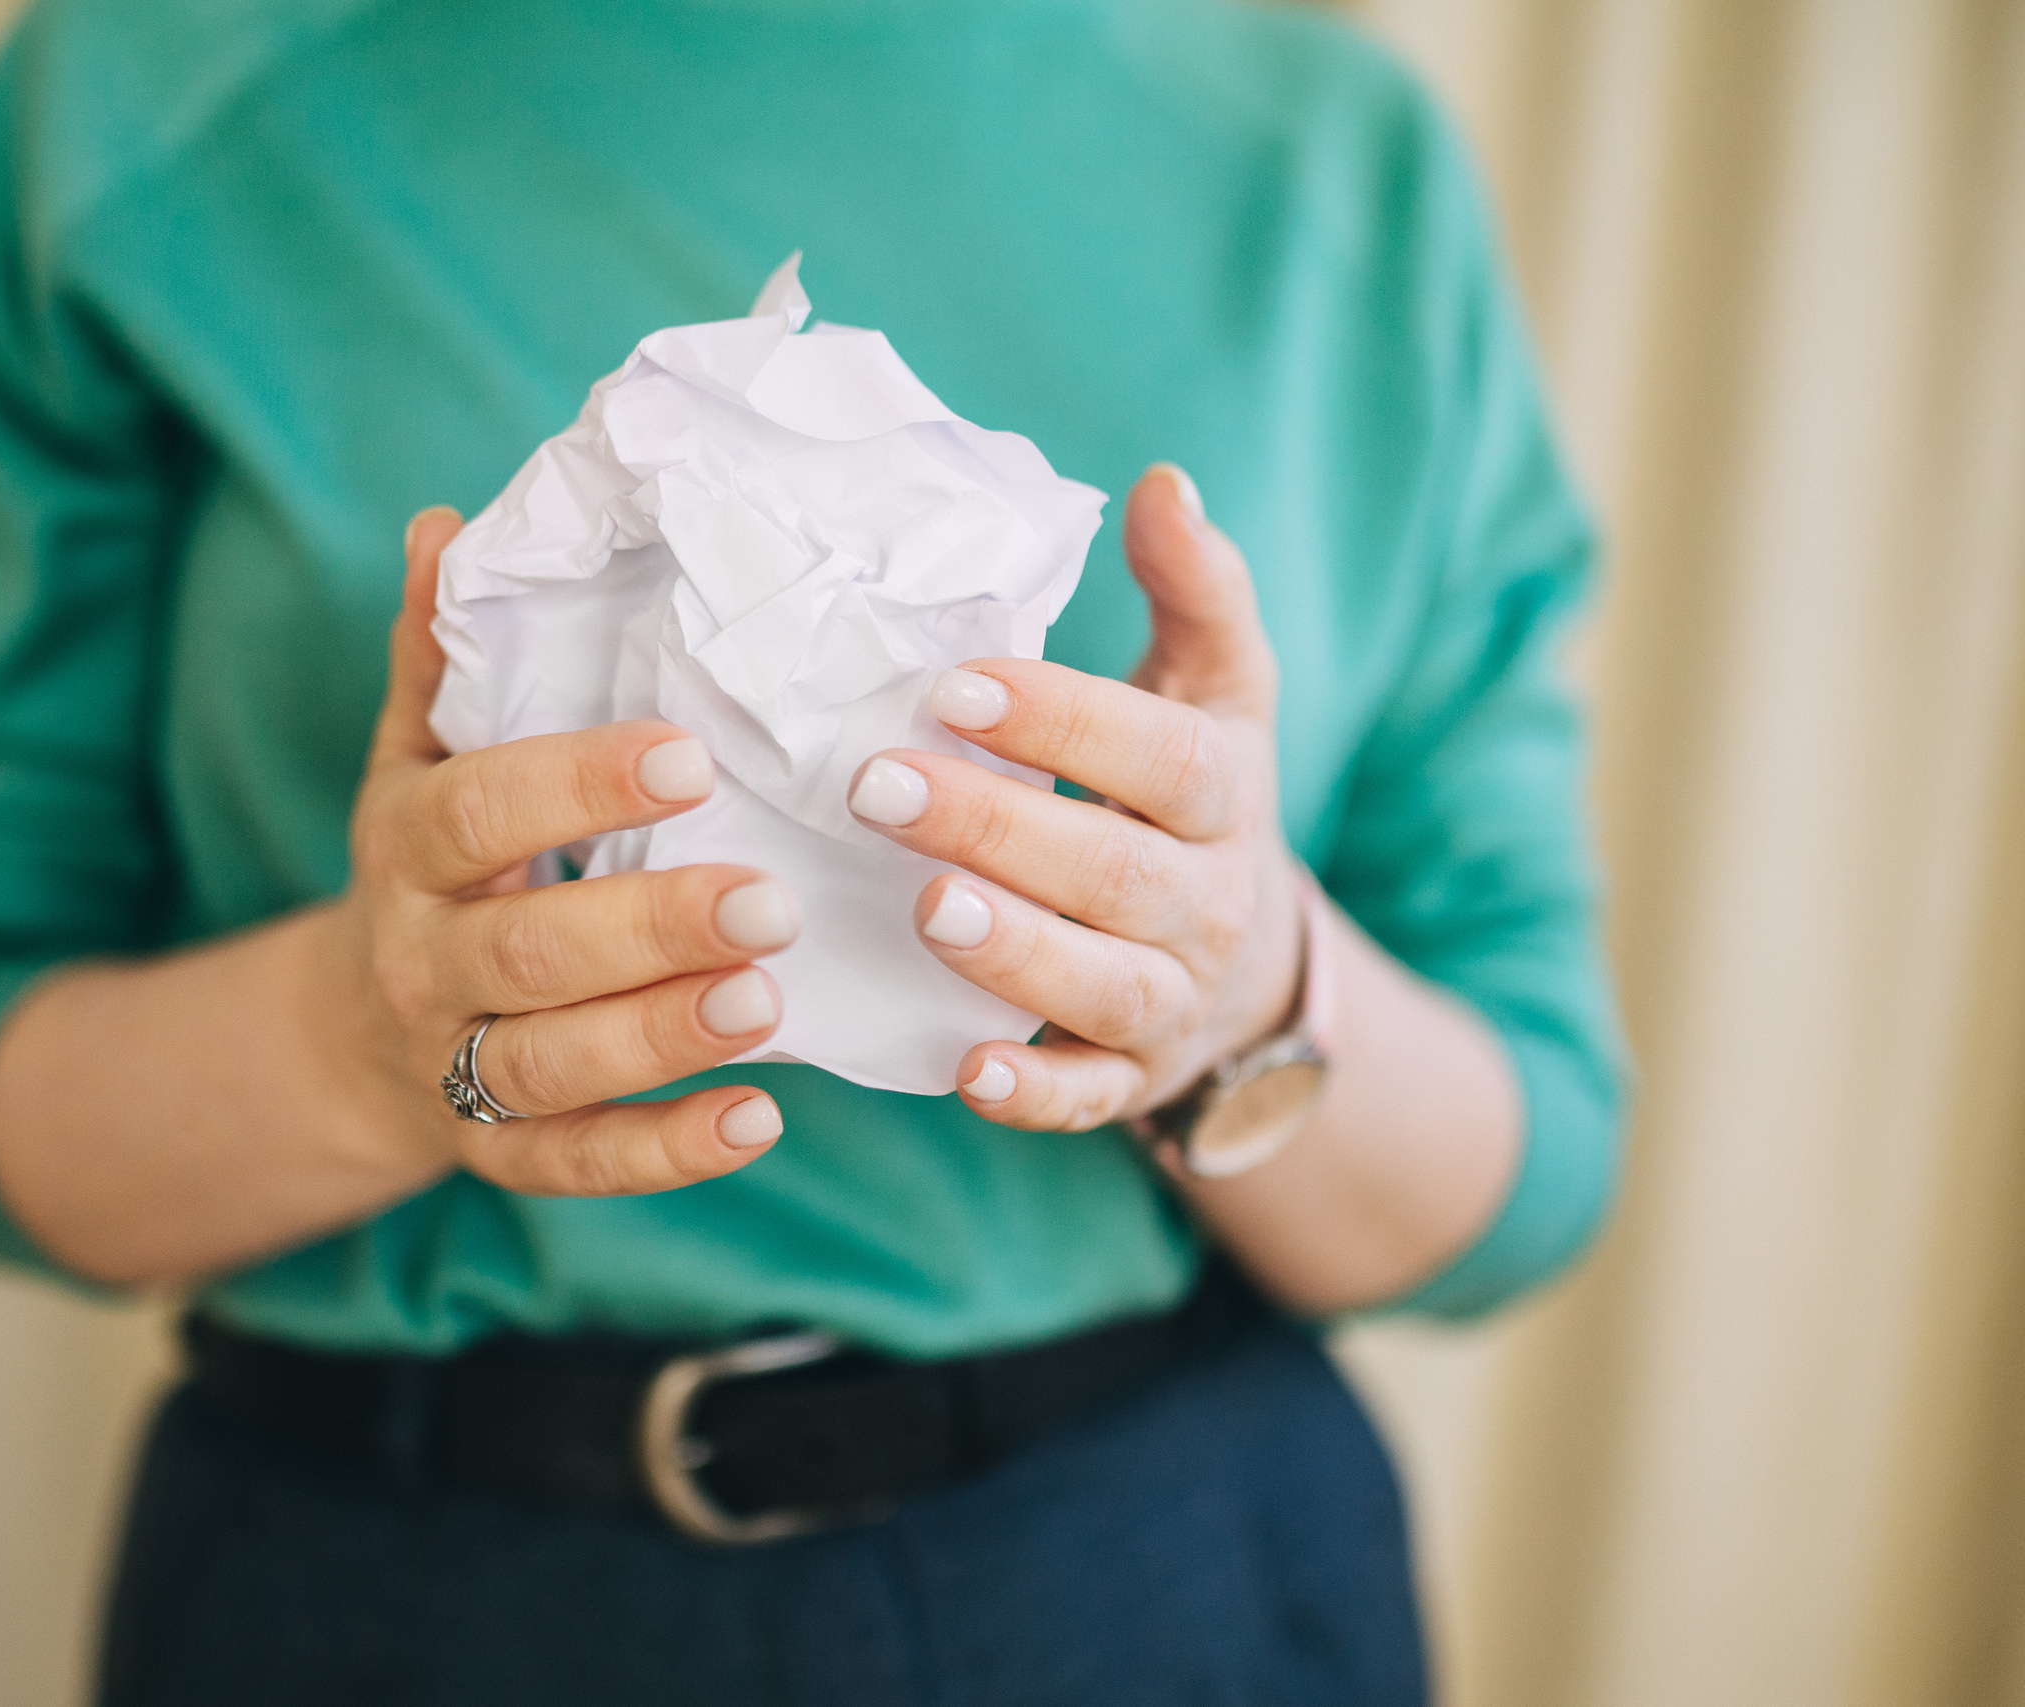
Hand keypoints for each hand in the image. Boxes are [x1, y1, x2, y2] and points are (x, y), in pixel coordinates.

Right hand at [325, 507, 796, 1193]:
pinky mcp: (497, 1152)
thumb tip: (448, 523)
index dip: (576, 787)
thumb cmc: (431, 861)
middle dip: (646, 931)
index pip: (479, 811)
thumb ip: (441, 655)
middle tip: (768, 902)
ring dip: (659, 1039)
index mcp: (408, 849)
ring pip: (549, 1065)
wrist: (351, 1035)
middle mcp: (423, 962)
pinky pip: (574, 1163)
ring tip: (766, 1001)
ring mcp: (455, 1064)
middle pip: (524, 952)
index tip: (688, 757)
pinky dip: (663, 1154)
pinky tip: (757, 1120)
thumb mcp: (417, 756)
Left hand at [844, 465, 1303, 1131]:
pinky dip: (1036, 1094)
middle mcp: (1207, 901)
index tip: (954, 685)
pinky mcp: (1129, 1079)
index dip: (1066, 721)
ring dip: (1017, 954)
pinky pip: (1091, 1097)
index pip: (1162, 756)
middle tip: (879, 786)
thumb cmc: (1189, 802)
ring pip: (1107, 988)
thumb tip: (1163, 484)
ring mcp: (1171, 998)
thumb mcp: (1214, 693)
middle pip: (1118, 872)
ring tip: (926, 910)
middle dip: (1001, 830)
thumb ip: (1195, 593)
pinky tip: (969, 1073)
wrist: (1250, 968)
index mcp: (1221, 793)